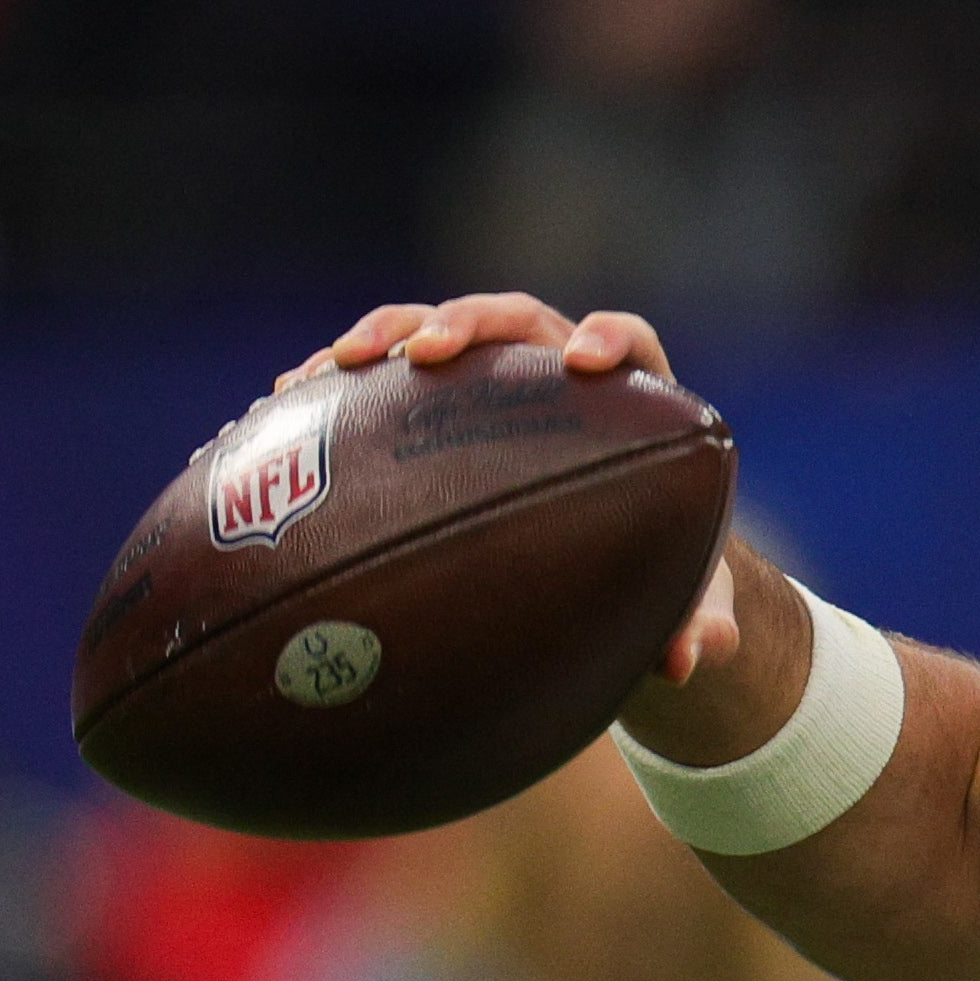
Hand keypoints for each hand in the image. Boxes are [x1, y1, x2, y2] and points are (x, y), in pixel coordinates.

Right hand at [287, 293, 731, 683]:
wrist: (602, 552)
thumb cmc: (653, 561)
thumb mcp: (681, 594)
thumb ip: (697, 620)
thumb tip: (689, 662)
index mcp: (630, 395)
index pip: (629, 341)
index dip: (609, 339)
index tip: (584, 361)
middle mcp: (554, 368)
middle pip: (512, 318)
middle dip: (466, 323)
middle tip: (428, 352)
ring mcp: (489, 376)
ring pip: (432, 328)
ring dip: (383, 336)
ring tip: (335, 366)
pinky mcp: (431, 399)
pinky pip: (378, 376)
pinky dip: (334, 384)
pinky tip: (282, 408)